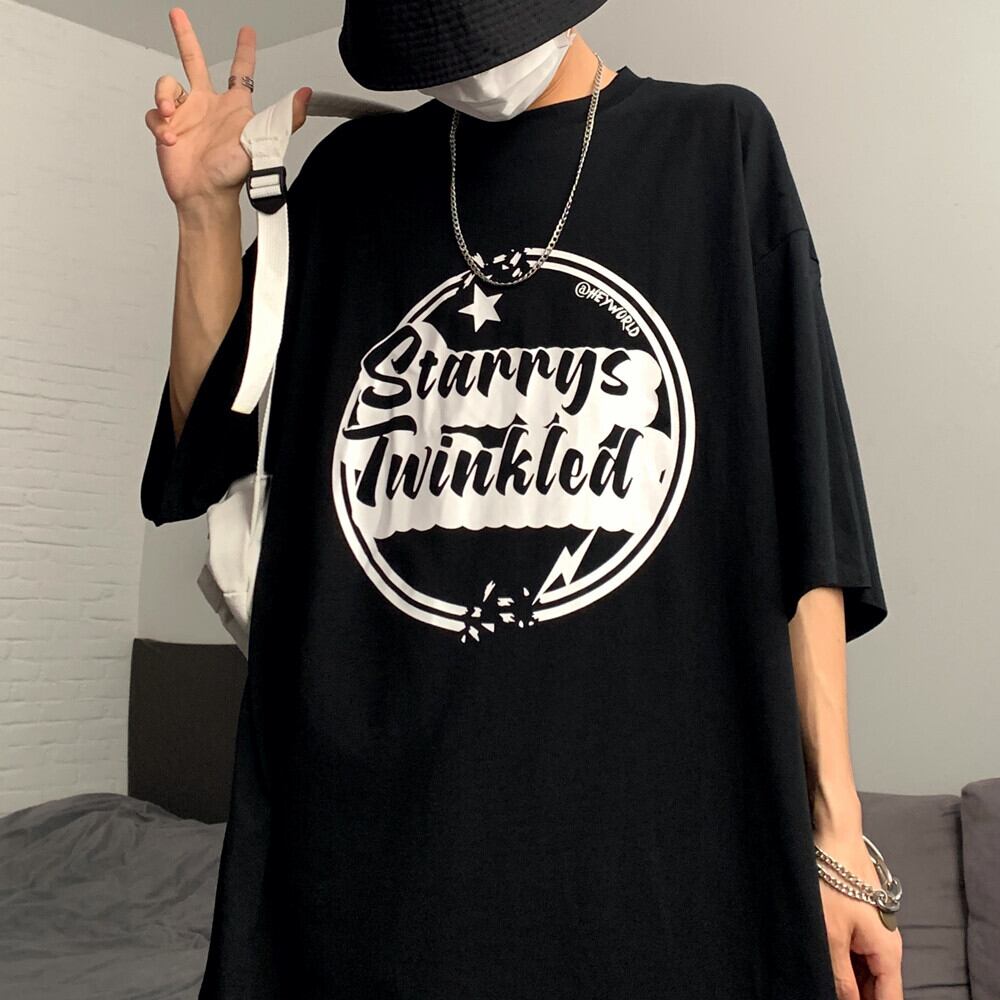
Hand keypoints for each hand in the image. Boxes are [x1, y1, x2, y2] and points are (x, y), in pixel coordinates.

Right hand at [143, 7, 311, 210]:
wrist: (205, 195)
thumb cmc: (233, 173)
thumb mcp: (262, 141)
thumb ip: (285, 117)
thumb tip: (306, 95)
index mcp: (233, 106)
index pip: (240, 71)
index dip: (245, 51)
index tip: (247, 32)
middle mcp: (208, 105)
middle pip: (194, 61)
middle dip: (185, 36)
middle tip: (177, 14)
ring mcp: (186, 115)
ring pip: (167, 85)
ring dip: (165, 95)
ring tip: (175, 118)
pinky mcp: (167, 128)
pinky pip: (155, 113)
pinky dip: (160, 123)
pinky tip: (172, 138)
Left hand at [816, 831, 903, 999]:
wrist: (835, 839)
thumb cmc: (834, 882)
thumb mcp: (831, 935)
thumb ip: (840, 976)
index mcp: (888, 954)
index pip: (889, 999)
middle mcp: (886, 946)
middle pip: (877, 988)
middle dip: (856, 995)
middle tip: (828, 992)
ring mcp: (873, 934)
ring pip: (864, 972)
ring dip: (848, 980)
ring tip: (823, 979)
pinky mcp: (859, 922)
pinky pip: (855, 953)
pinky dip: (843, 963)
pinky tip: (824, 964)